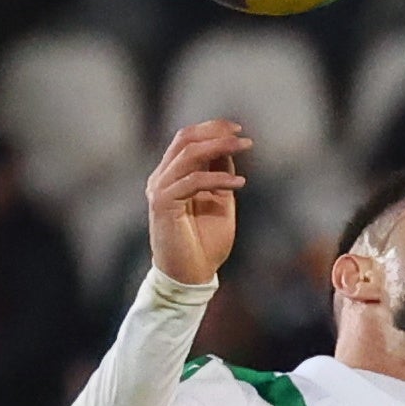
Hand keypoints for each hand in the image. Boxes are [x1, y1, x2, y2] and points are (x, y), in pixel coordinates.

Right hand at [147, 120, 247, 286]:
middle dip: (215, 132)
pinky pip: (193, 181)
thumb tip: (228, 149)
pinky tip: (239, 184)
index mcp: (172, 175)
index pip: (187, 139)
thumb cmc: (205, 243)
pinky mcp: (163, 203)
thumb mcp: (219, 201)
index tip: (238, 130)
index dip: (212, 129)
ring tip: (244, 148)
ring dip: (219, 147)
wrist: (191, 276)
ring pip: (188, 154)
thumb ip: (219, 175)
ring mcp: (160, 189)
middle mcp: (162, 177)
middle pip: (185, 139)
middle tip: (242, 135)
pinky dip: (218, 178)